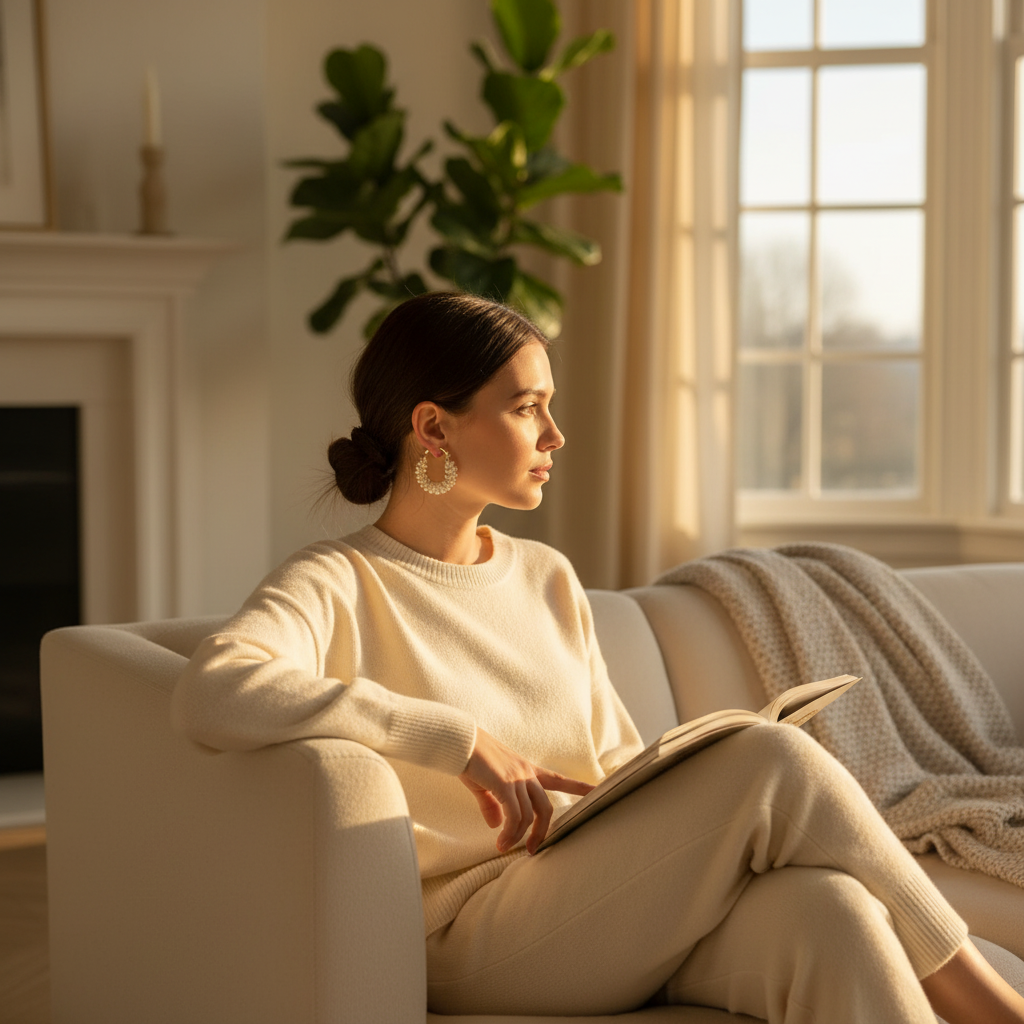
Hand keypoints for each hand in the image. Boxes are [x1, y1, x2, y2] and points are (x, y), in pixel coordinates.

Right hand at [459, 727, 594, 854]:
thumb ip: (493, 805)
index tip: (597, 790)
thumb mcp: (484, 784)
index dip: (578, 787)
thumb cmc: (470, 759)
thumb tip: (497, 824)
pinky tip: (501, 841)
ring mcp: (517, 778)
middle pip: (546, 807)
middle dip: (541, 832)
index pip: (558, 779)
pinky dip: (509, 832)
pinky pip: (514, 815)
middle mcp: (526, 773)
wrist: (460, 741)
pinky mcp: (505, 783)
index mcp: (525, 770)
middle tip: (532, 850)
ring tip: (504, 847)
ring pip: (529, 814)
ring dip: (518, 835)